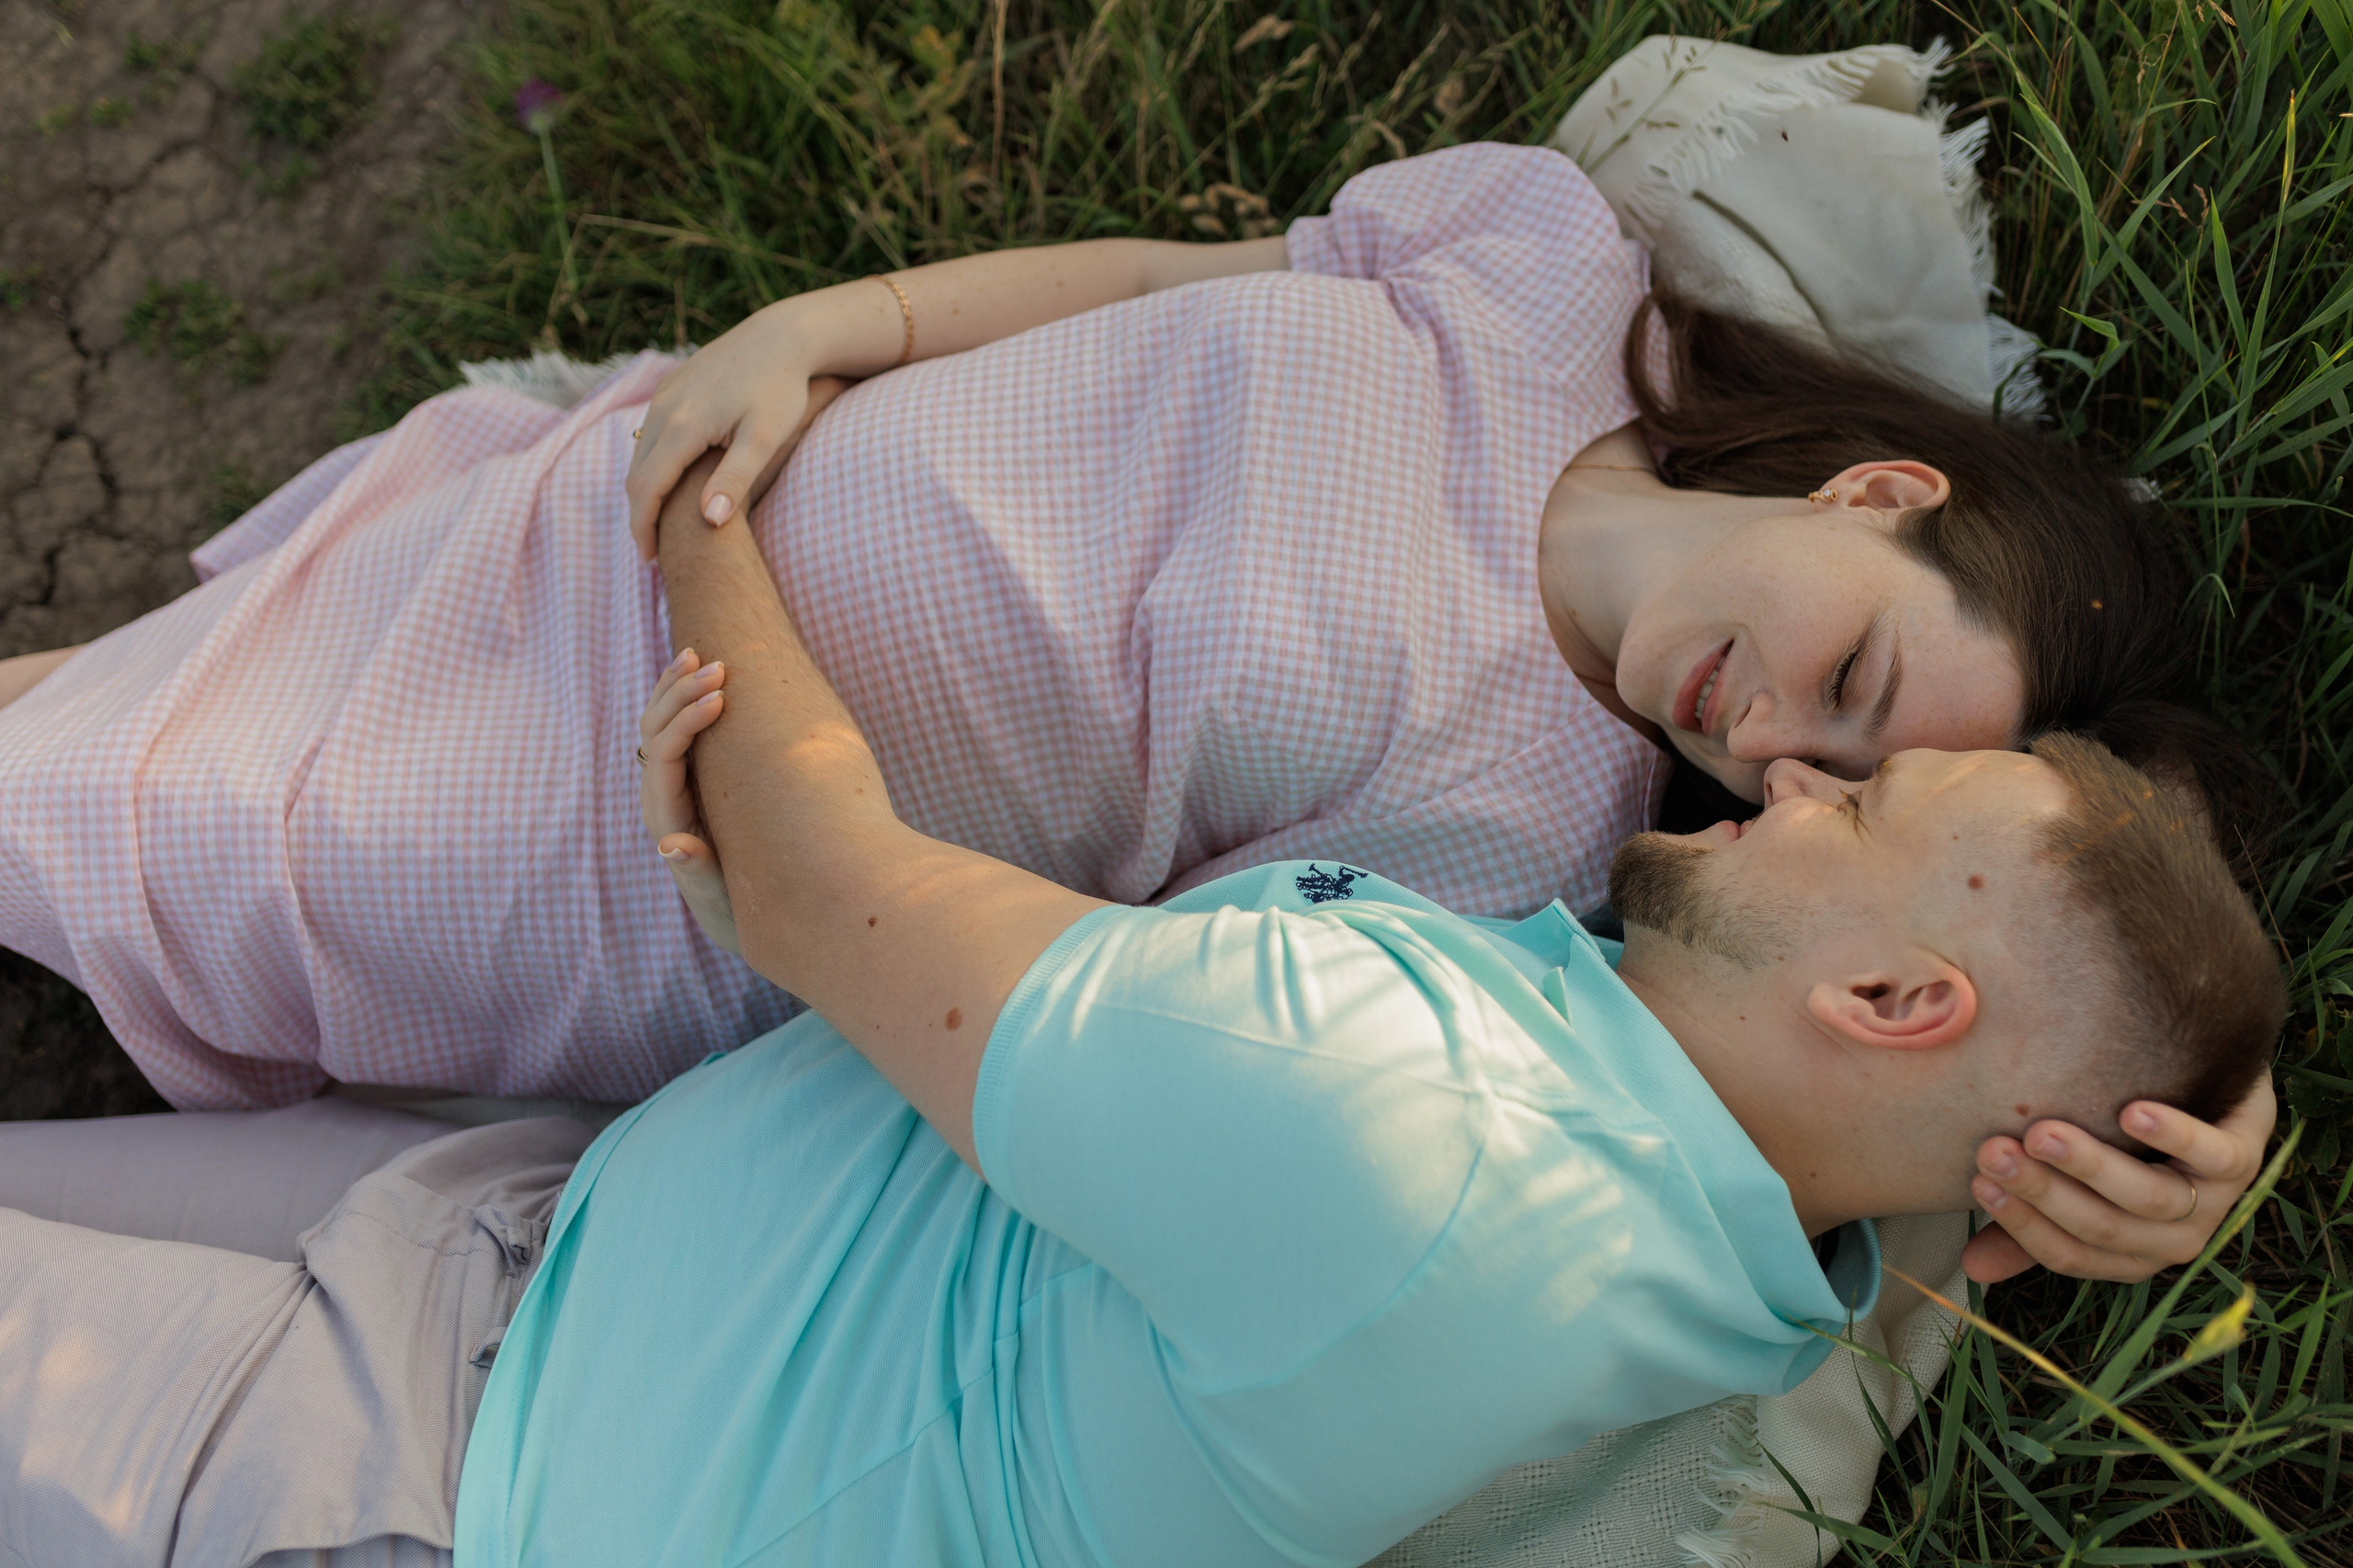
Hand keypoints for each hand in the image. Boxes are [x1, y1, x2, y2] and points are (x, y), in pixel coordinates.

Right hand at [623, 300, 851, 558]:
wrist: (782, 335)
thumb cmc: (782, 389)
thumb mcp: (766, 438)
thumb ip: (736, 478)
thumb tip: (711, 522)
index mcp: (682, 425)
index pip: (647, 488)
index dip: (645, 528)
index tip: (652, 560)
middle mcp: (663, 407)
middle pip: (636, 473)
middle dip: (641, 515)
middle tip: (655, 552)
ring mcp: (664, 393)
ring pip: (640, 452)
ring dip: (646, 490)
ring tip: (662, 524)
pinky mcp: (671, 385)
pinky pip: (650, 432)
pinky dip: (653, 463)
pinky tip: (672, 483)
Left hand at [638, 647, 739, 954]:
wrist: (725, 909)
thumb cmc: (730, 900)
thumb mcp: (718, 890)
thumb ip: (695, 869)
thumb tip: (669, 848)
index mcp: (665, 816)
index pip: (665, 755)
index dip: (688, 722)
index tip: (723, 697)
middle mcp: (657, 794)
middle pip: (655, 730)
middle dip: (682, 693)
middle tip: (720, 665)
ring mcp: (665, 783)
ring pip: (656, 722)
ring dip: (675, 687)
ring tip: (699, 655)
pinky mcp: (681, 777)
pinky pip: (669, 728)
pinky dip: (677, 697)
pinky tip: (692, 672)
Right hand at [1962, 1074, 2276, 1283]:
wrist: (2212, 1097)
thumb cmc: (2134, 1148)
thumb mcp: (2081, 1188)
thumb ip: (2034, 1222)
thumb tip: (1972, 1268)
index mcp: (2130, 1255)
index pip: (2069, 1255)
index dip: (2022, 1224)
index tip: (1978, 1182)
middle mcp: (2172, 1240)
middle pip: (2105, 1227)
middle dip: (2044, 1192)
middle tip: (1995, 1152)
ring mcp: (2213, 1201)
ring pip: (2152, 1198)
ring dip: (2094, 1167)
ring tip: (2044, 1134)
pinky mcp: (2243, 1156)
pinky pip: (2212, 1156)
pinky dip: (2173, 1136)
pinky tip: (2132, 1113)